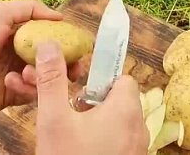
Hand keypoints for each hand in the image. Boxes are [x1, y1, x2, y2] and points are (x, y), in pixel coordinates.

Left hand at [0, 0, 82, 111]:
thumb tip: (60, 16)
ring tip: (27, 72)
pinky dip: (27, 87)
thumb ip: (31, 8)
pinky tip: (11, 80)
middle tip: (74, 70)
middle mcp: (26, 55)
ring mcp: (21, 76)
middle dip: (68, 66)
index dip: (70, 43)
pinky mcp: (14, 96)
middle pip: (57, 61)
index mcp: (25, 35)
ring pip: (47, 79)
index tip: (82, 49)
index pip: (56, 39)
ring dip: (43, 75)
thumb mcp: (1, 12)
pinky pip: (32, 94)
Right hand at [34, 41, 148, 154]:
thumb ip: (52, 81)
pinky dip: (106, 141)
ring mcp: (139, 148)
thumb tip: (49, 45)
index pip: (123, 79)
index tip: (79, 93)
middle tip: (72, 117)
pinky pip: (122, 141)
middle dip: (96, 104)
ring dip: (99, 123)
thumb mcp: (54, 120)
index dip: (99, 82)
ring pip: (120, 123)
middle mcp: (140, 128)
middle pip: (121, 101)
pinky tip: (83, 149)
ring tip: (74, 135)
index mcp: (126, 110)